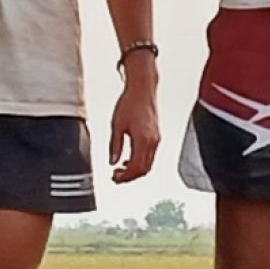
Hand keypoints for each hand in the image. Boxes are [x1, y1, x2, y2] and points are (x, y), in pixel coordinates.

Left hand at [108, 61, 160, 181]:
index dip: (125, 176)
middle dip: (130, 176)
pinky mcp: (156, 136)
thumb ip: (115, 146)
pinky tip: (128, 160)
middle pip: (144, 169)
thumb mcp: (117, 125)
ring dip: (135, 170)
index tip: (115, 178)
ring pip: (148, 164)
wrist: (142, 89)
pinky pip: (150, 156)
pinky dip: (140, 162)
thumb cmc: (129, 103)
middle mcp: (153, 141)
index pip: (136, 167)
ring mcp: (157, 139)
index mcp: (143, 140)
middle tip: (116, 177)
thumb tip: (112, 161)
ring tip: (120, 170)